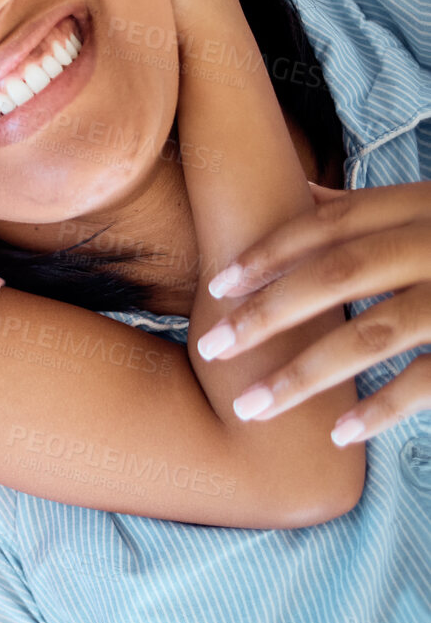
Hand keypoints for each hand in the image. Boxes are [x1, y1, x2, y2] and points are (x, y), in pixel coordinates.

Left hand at [201, 180, 430, 442]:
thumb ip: (371, 209)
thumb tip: (295, 191)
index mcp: (424, 209)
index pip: (331, 225)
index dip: (269, 251)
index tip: (217, 284)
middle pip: (336, 275)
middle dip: (267, 313)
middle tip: (212, 348)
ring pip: (372, 333)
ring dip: (304, 374)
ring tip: (250, 408)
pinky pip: (429, 380)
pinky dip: (381, 407)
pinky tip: (336, 432)